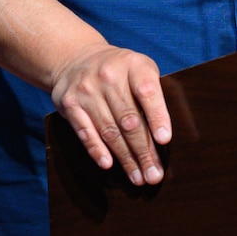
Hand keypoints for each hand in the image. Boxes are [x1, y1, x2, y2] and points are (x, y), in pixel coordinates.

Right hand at [50, 44, 172, 184]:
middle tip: (154, 175)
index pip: (147, 92)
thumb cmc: (120, 71)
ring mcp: (87, 90)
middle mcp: (109, 76)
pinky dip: (96, 150)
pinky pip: (85, 131)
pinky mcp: (69, 103)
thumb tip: (167, 134)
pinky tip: (108, 164)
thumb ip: (154, 93)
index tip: (164, 140)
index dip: (157, 116)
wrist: (75, 57)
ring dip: (125, 158)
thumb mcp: (141, 68)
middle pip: (129, 119)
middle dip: (144, 150)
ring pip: (109, 130)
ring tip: (138, 177)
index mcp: (133, 65)